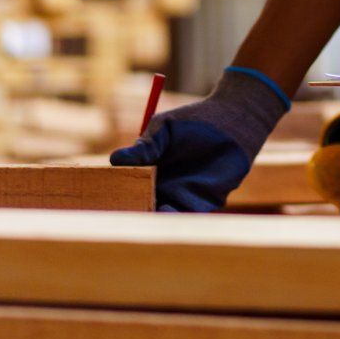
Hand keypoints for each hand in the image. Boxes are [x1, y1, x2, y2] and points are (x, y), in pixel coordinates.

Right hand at [110, 67, 288, 210]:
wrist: (232, 120)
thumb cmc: (194, 121)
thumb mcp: (163, 129)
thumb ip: (144, 147)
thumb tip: (114, 160)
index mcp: (151, 172)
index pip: (132, 190)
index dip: (120, 198)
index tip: (106, 202)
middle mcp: (166, 188)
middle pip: (146, 207)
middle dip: (135, 213)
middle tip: (122, 215)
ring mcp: (186, 196)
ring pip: (167, 215)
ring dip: (156, 218)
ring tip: (142, 215)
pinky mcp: (207, 201)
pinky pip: (191, 214)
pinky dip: (180, 217)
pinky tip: (167, 213)